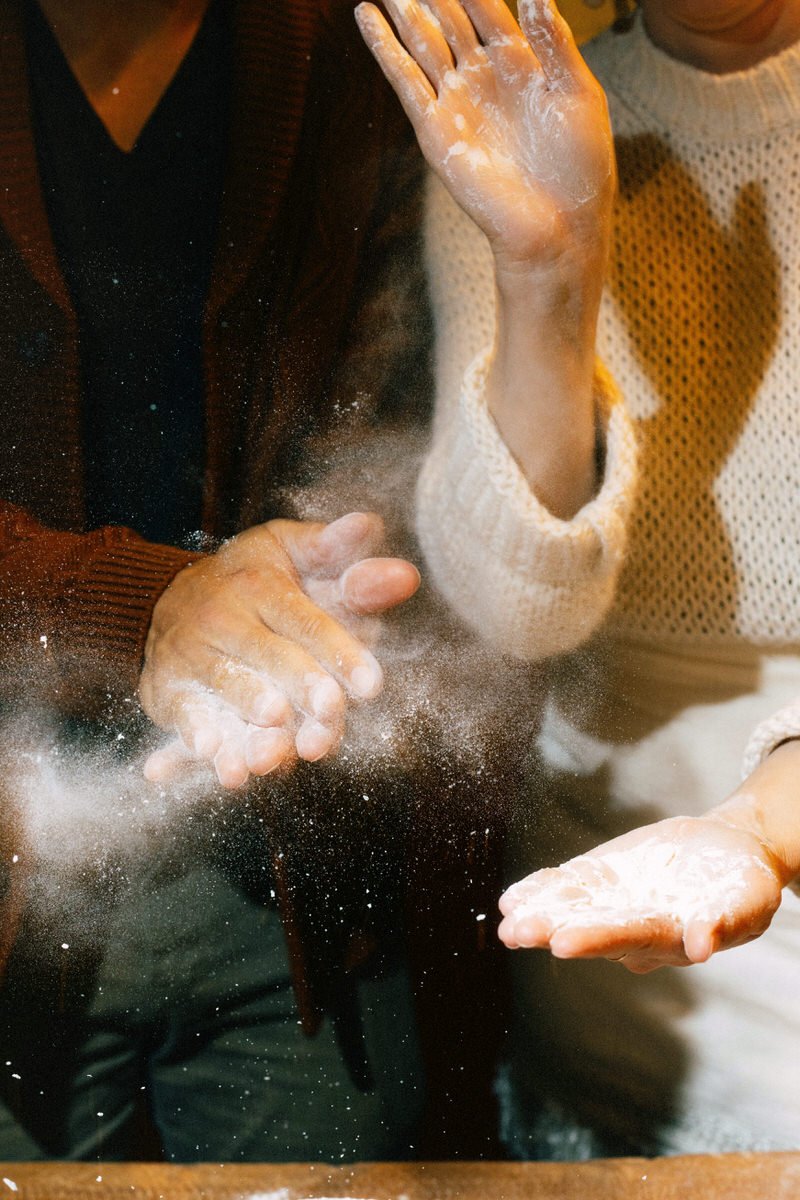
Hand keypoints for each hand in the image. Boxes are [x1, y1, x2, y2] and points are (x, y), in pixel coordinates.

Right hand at [139, 512, 419, 787]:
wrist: (161, 596)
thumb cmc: (252, 577)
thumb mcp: (293, 554)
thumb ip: (346, 562)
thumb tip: (404, 572)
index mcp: (262, 585)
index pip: (306, 620)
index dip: (340, 650)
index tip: (373, 684)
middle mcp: (224, 619)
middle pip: (271, 656)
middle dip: (302, 683)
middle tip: (331, 707)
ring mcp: (194, 657)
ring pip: (229, 687)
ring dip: (251, 710)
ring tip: (274, 734)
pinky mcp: (170, 692)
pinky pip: (184, 715)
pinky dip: (193, 734)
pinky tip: (209, 751)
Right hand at [355, 0, 614, 270]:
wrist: (557, 226)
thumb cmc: (578, 168)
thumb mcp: (578, 93)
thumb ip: (555, 42)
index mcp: (521, 64)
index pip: (486, 6)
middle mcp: (484, 77)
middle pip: (448, 17)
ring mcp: (456, 101)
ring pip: (422, 39)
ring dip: (401, 7)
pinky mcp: (435, 128)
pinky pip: (404, 79)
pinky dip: (384, 47)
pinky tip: (366, 16)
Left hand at [498, 814, 783, 972]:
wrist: (728, 850)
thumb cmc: (745, 880)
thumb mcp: (750, 898)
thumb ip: (726, 922)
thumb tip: (702, 945)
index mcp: (669, 938)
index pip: (629, 939)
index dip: (596, 939)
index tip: (563, 942)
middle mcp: (634, 928)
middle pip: (588, 930)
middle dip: (551, 930)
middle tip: (517, 933)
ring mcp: (614, 904)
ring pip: (570, 910)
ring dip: (537, 912)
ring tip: (507, 915)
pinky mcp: (603, 878)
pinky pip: (568, 886)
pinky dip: (542, 889)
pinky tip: (514, 897)